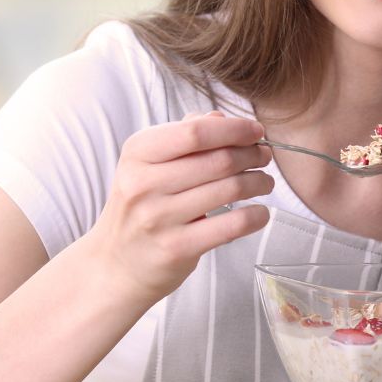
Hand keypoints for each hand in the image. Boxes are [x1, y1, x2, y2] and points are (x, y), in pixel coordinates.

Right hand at [85, 111, 273, 307]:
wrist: (116, 263)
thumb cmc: (141, 205)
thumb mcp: (148, 162)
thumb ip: (183, 134)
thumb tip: (222, 118)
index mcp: (137, 153)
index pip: (195, 132)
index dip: (234, 129)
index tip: (255, 130)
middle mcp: (144, 184)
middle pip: (219, 160)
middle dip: (252, 154)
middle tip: (264, 156)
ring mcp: (159, 218)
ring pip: (230, 189)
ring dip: (259, 182)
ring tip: (265, 181)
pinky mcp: (176, 248)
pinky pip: (231, 225)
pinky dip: (256, 216)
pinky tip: (260, 212)